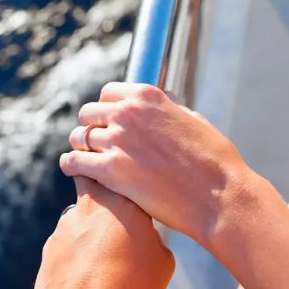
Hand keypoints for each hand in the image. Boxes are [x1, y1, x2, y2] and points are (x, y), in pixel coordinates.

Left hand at [0, 178, 173, 288]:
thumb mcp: (163, 264)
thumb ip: (153, 238)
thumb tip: (145, 235)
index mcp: (124, 204)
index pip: (118, 171)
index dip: (119, 171)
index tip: (122, 173)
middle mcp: (90, 207)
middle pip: (90, 181)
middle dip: (96, 186)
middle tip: (112, 207)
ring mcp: (64, 228)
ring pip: (78, 219)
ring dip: (88, 232)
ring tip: (103, 264)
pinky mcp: (48, 249)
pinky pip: (64, 245)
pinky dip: (74, 256)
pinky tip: (85, 279)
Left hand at [60, 82, 252, 244]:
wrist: (218, 196)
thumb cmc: (213, 161)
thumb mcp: (193, 120)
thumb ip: (169, 109)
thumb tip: (163, 101)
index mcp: (147, 96)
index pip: (108, 93)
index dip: (106, 108)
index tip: (108, 122)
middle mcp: (128, 112)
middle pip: (88, 113)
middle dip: (92, 127)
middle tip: (97, 144)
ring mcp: (116, 140)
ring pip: (79, 137)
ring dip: (82, 147)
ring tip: (86, 158)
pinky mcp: (110, 170)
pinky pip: (73, 162)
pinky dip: (70, 165)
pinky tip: (72, 170)